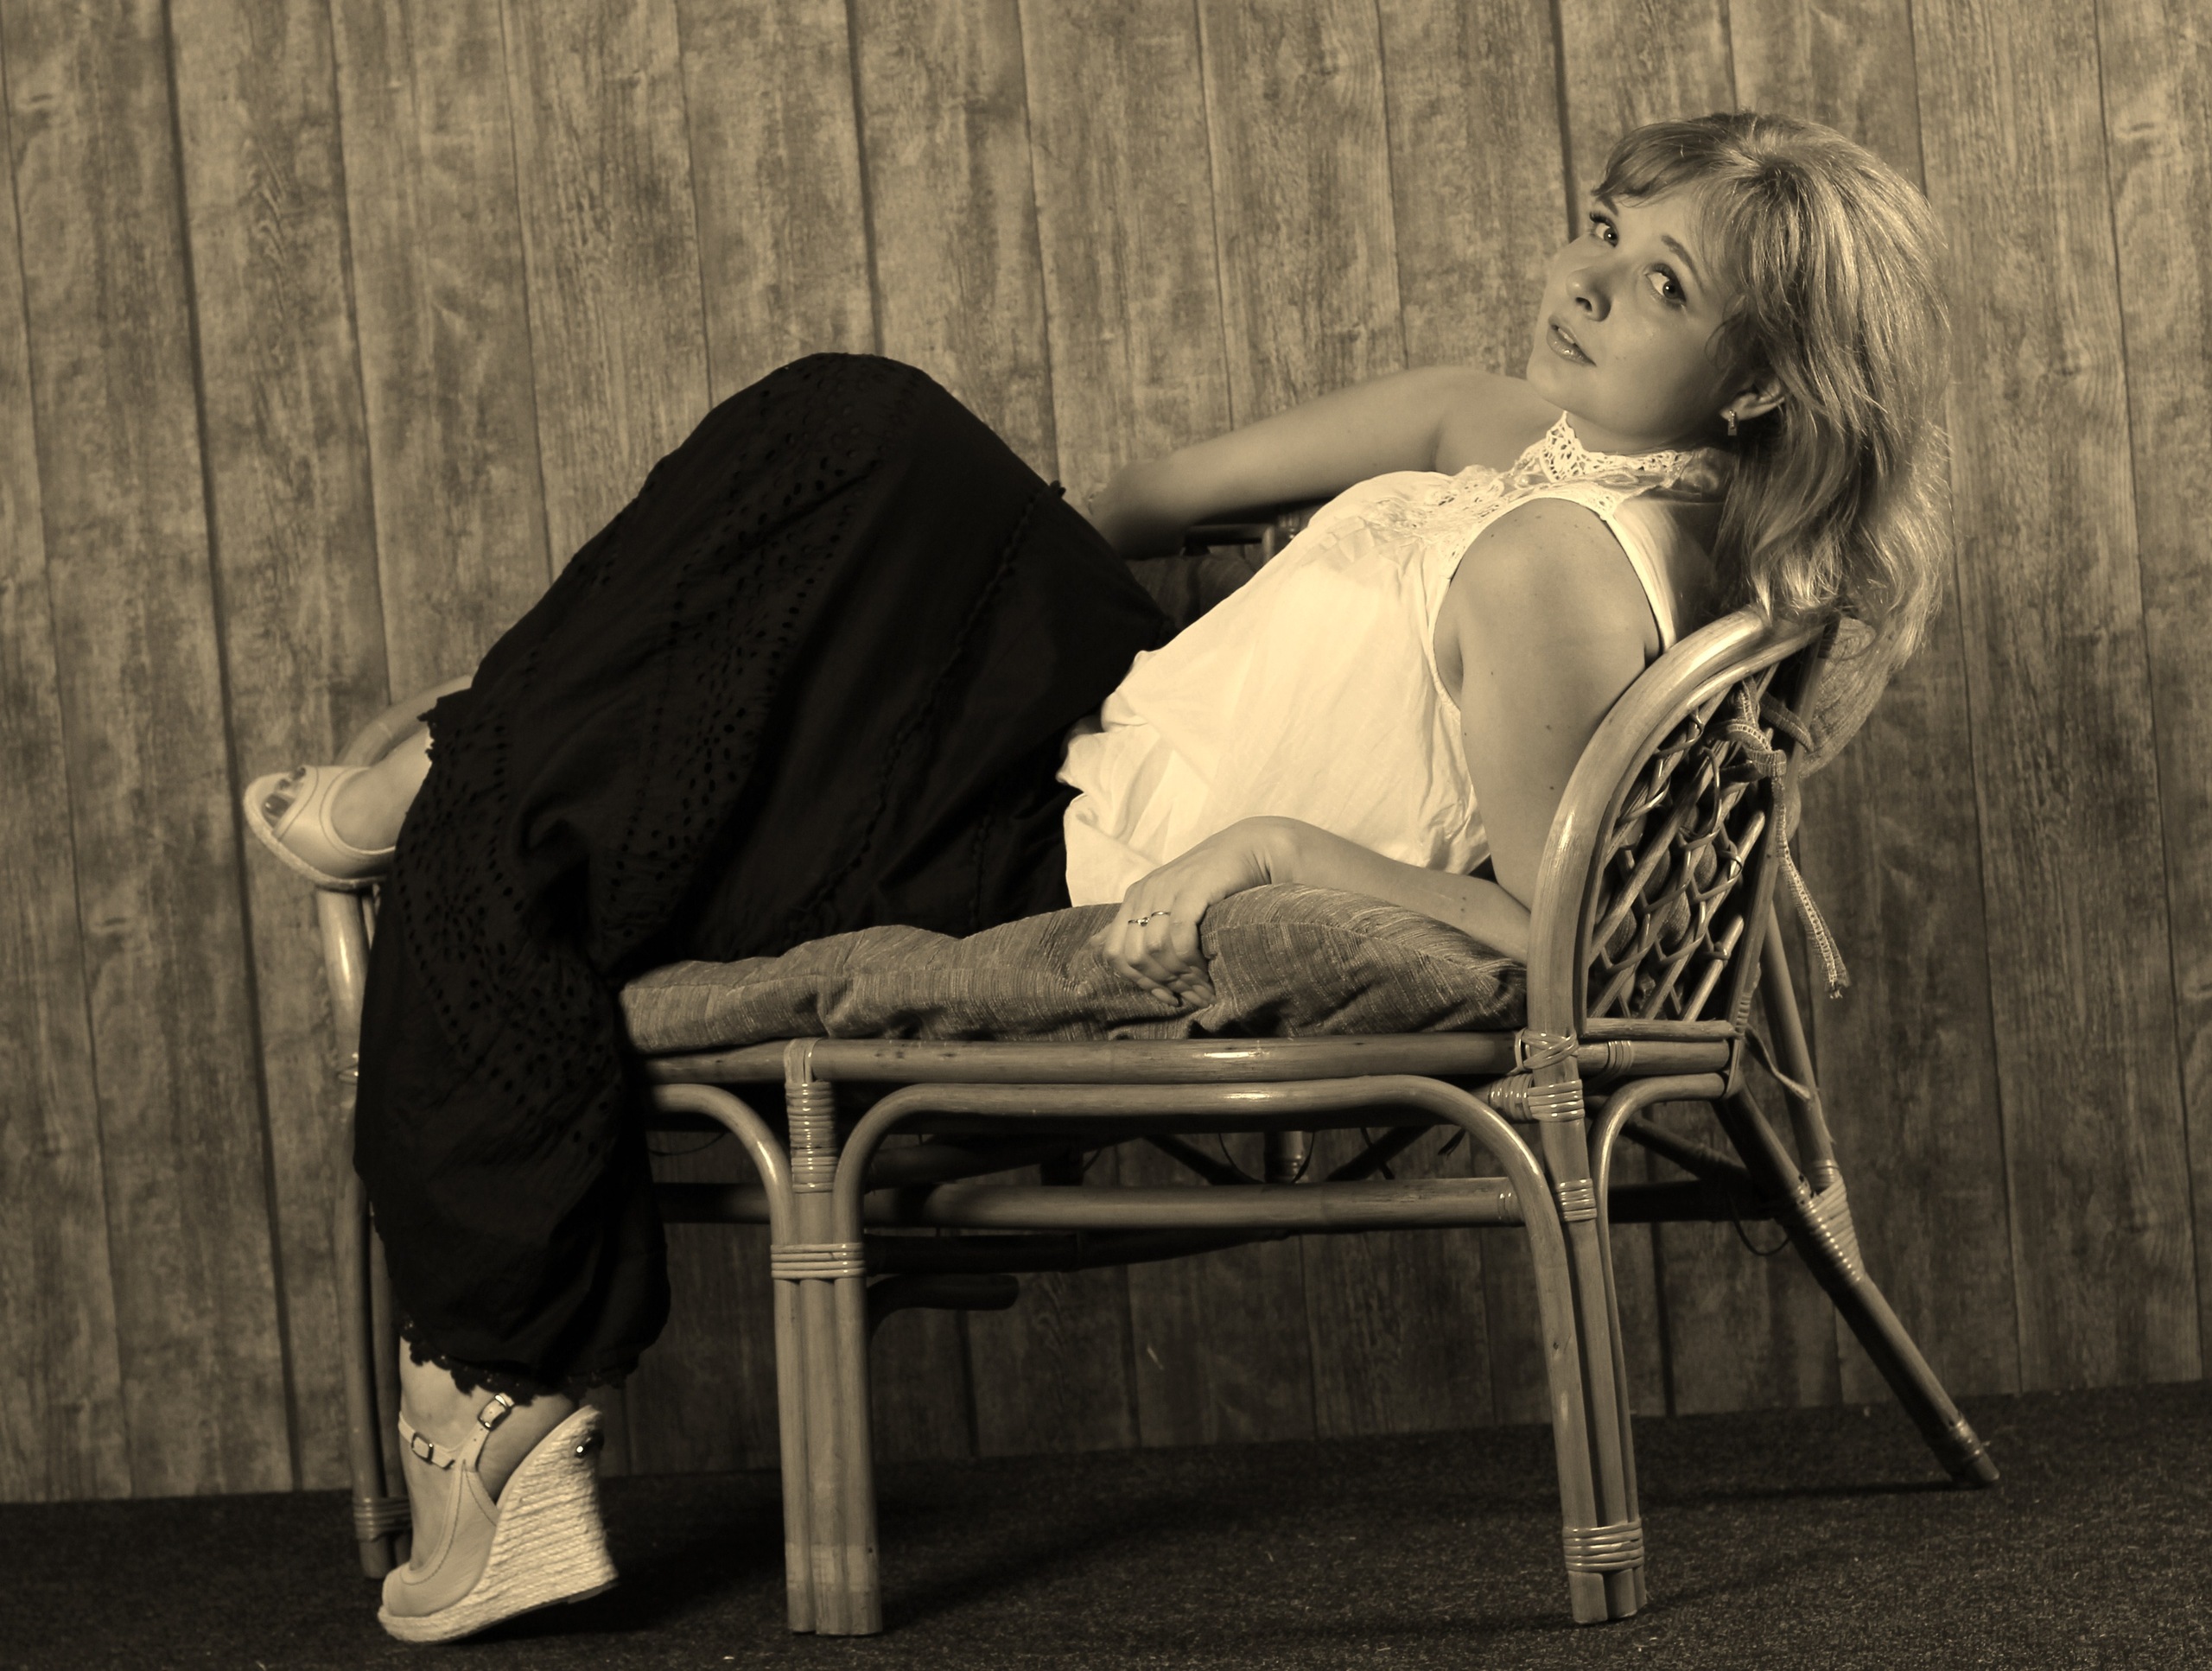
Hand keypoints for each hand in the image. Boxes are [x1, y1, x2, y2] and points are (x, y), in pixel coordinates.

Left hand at [1091, 819, 1286, 1008]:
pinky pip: (1178, 934)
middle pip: (1133, 956)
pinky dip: (1189, 959)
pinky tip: (1206, 970)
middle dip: (1161, 982)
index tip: (1167, 996)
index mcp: (1135, 898)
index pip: (1114, 953)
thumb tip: (1093, 947)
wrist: (1251, 848)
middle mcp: (1145, 892)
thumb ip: (1137, 924)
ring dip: (1179, 976)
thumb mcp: (1169, 902)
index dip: (1137, 981)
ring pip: (1153, 949)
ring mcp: (1166, 889)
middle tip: (1190, 996)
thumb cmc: (1214, 882)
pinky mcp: (1191, 889)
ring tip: (1203, 989)